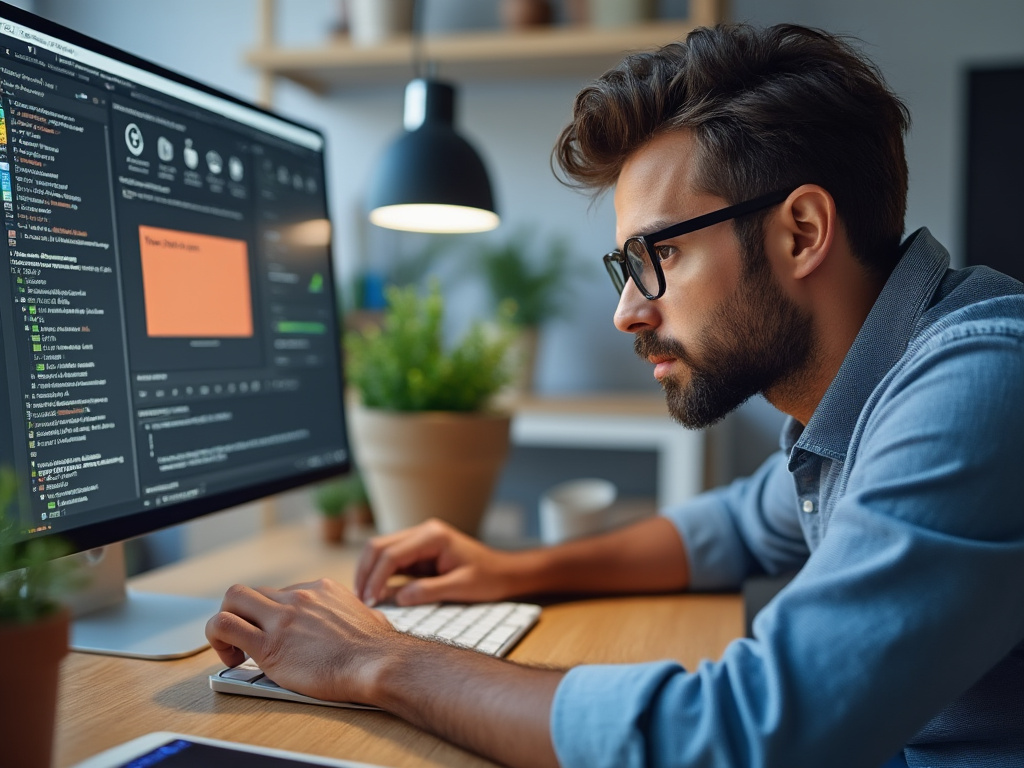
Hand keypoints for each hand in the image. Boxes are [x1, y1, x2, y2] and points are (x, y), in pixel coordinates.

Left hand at [205, 577, 396, 703]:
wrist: (377, 663)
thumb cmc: (378, 648)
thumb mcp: (369, 616)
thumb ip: (355, 614)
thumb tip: (366, 619)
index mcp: (321, 589)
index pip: (281, 592)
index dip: (272, 615)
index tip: (276, 633)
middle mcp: (299, 597)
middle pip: (252, 592)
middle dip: (243, 615)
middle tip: (247, 639)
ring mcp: (282, 617)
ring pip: (233, 599)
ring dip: (226, 620)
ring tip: (234, 647)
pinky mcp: (268, 644)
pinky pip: (225, 626)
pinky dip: (218, 638)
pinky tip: (231, 657)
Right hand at [355, 518, 520, 606]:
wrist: (504, 571)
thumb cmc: (488, 578)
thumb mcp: (462, 587)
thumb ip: (429, 591)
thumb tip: (396, 598)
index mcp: (433, 536)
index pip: (392, 553)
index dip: (376, 578)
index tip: (370, 602)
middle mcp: (423, 531)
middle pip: (379, 546)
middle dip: (365, 572)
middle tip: (360, 601)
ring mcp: (419, 538)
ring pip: (380, 550)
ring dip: (369, 573)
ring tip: (364, 599)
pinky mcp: (418, 550)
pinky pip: (392, 559)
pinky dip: (380, 574)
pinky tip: (376, 593)